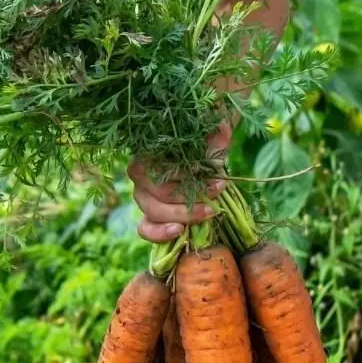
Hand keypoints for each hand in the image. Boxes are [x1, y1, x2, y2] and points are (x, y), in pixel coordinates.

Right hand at [128, 121, 231, 242]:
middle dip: (192, 199)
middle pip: (160, 193)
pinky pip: (146, 229)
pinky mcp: (148, 215)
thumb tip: (222, 128)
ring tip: (208, 213)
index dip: (190, 178)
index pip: (162, 169)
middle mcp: (139, 173)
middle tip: (217, 199)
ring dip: (184, 216)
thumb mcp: (212, 140)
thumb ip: (216, 135)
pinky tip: (180, 231)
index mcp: (149, 152)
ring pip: (154, 212)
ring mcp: (142, 196)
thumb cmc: (203, 148)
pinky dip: (160, 234)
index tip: (220, 181)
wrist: (202, 160)